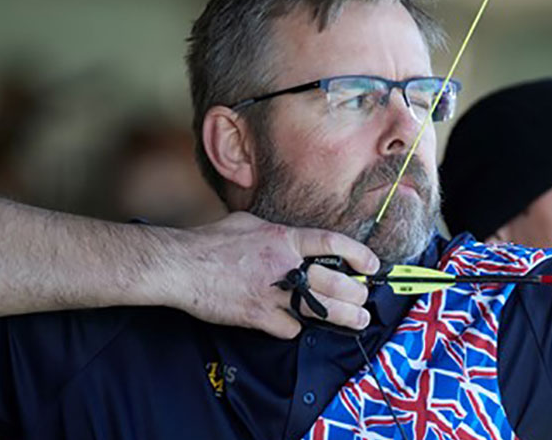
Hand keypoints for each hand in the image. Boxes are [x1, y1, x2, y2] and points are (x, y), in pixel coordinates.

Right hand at [155, 212, 378, 338]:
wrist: (180, 265)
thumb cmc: (209, 242)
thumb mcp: (249, 223)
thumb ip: (275, 232)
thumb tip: (289, 236)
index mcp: (282, 238)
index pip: (331, 242)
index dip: (358, 253)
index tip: (371, 264)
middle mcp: (283, 265)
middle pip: (334, 282)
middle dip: (356, 294)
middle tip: (365, 301)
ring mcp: (271, 292)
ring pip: (319, 309)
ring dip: (343, 317)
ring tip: (358, 321)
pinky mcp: (257, 315)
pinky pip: (288, 328)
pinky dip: (293, 328)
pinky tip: (293, 325)